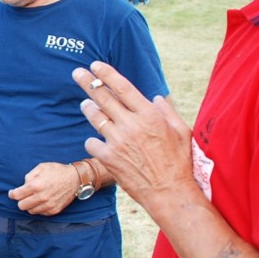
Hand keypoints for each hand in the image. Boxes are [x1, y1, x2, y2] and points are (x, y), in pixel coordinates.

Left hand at [8, 161, 78, 215]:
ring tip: (34, 198)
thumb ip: (29, 176)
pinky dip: (39, 208)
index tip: (12, 193)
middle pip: (21, 206)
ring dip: (30, 205)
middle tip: (24, 196)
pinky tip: (42, 201)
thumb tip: (23, 185)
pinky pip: (41, 213)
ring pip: (30, 211)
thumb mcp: (41, 167)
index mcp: (36, 185)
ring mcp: (48, 205)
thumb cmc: (57, 171)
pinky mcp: (54, 210)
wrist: (76, 179)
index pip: (17, 195)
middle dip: (21, 200)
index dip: (12, 194)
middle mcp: (41, 197)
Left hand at [73, 62, 196, 212]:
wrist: (169, 192)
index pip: (123, 87)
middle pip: (103, 97)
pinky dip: (93, 141)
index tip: (96, 65)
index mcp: (149, 115)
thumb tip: (155, 98)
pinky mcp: (109, 157)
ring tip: (86, 104)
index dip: (106, 74)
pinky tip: (98, 142)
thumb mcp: (181, 131)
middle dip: (88, 82)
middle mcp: (131, 124)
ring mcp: (118, 141)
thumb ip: (167, 111)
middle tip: (77, 73)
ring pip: (95, 117)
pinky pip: (92, 143)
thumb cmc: (179, 162)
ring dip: (89, 108)